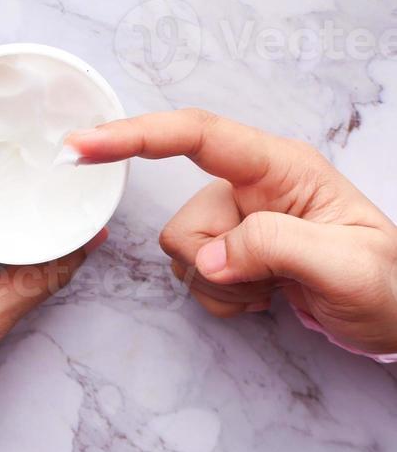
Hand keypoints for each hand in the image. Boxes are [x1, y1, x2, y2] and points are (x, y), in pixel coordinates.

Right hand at [68, 109, 396, 355]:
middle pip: (185, 218)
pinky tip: (266, 296)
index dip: (137, 135)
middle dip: (218, 266)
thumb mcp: (347, 265)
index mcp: (280, 167)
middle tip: (273, 283)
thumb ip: (276, 248)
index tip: (85, 144)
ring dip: (225, 285)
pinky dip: (224, 298)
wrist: (394, 316)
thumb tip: (212, 258)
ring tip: (277, 289)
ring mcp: (237, 218)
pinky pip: (193, 275)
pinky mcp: (229, 248)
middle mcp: (250, 184)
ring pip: (183, 252)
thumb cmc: (386, 282)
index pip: (197, 135)